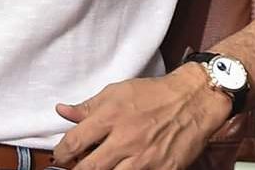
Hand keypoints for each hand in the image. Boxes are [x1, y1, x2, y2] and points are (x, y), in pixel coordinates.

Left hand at [52, 66, 230, 169]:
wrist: (193, 100)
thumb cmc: (154, 94)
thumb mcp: (117, 92)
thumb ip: (88, 106)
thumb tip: (62, 111)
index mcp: (111, 117)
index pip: (75, 142)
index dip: (61, 154)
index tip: (60, 157)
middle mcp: (125, 140)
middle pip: (89, 168)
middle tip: (73, 168)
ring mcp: (144, 159)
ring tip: (99, 167)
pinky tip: (122, 168)